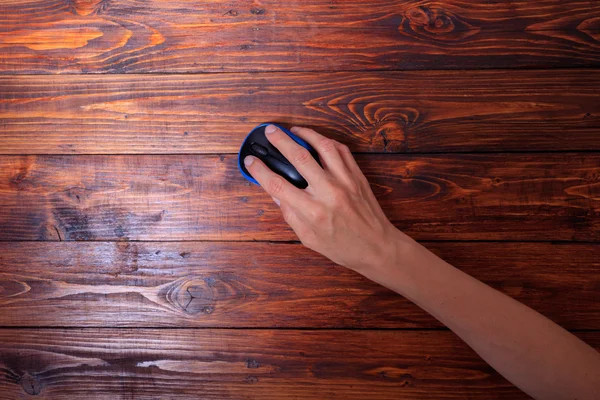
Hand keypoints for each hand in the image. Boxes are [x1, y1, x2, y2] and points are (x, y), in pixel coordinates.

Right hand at [244, 125, 403, 272]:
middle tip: (269, 131)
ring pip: (323, 146)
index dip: (260, 170)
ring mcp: (345, 181)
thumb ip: (290, 214)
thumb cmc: (342, 246)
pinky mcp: (357, 176)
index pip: (278, 185)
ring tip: (293, 130)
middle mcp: (328, 193)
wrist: (377, 247)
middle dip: (280, 141)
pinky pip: (341, 151)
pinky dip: (327, 141)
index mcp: (312, 212)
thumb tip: (274, 192)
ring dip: (305, 133)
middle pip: (299, 158)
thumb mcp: (308, 237)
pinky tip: (317, 139)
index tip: (250, 160)